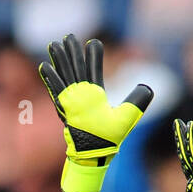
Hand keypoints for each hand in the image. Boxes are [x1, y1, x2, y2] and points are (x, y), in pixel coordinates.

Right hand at [38, 33, 152, 191]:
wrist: (94, 155)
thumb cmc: (109, 139)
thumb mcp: (127, 117)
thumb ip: (137, 101)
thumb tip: (147, 86)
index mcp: (96, 95)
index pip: (94, 71)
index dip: (93, 57)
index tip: (93, 42)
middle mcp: (83, 96)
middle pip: (77, 68)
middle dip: (72, 52)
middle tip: (68, 36)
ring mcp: (72, 102)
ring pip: (65, 75)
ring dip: (60, 60)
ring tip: (54, 44)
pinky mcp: (64, 109)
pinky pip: (56, 91)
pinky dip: (51, 79)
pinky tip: (45, 66)